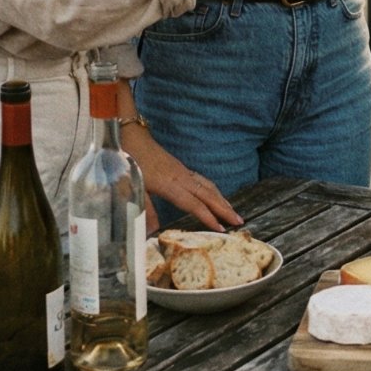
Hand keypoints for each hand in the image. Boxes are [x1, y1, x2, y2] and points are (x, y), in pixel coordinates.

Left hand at [122, 126, 244, 231]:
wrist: (132, 137)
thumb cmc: (131, 161)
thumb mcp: (133, 187)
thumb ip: (145, 210)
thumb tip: (151, 233)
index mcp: (170, 185)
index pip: (195, 204)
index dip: (209, 217)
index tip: (222, 229)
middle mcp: (182, 178)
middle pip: (208, 195)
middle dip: (225, 209)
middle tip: (240, 221)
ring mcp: (183, 171)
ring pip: (209, 186)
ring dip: (222, 199)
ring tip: (232, 211)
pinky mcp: (181, 168)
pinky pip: (203, 181)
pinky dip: (214, 191)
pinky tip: (215, 195)